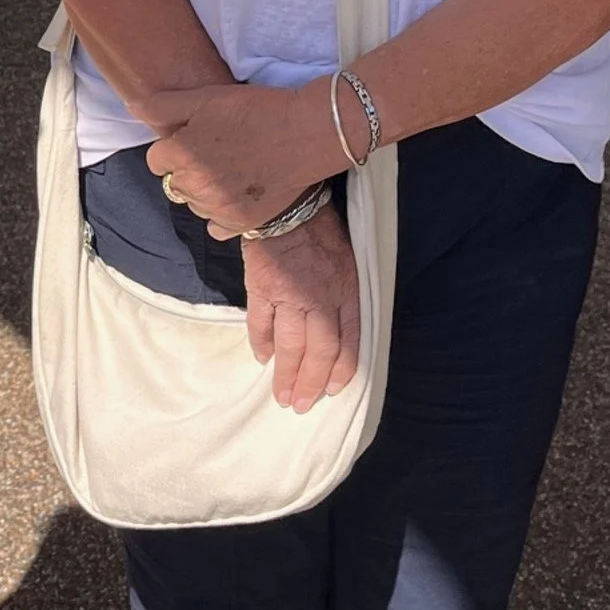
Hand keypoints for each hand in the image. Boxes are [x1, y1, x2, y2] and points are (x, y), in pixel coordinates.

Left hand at [145, 82, 331, 238]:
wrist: (307, 132)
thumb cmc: (256, 110)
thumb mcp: (206, 97)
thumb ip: (164, 106)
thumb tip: (132, 108)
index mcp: (179, 155)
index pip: (156, 160)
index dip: (175, 147)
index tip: (196, 138)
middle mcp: (193, 186)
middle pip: (173, 183)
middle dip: (187, 170)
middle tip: (218, 151)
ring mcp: (216, 208)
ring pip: (193, 205)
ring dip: (204, 192)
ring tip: (232, 170)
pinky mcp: (240, 223)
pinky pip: (215, 227)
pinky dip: (221, 215)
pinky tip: (238, 194)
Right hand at [243, 208, 359, 412]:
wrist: (285, 203)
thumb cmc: (322, 229)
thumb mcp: (349, 260)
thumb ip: (346, 294)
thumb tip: (339, 330)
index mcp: (346, 290)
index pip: (348, 340)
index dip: (341, 369)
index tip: (333, 390)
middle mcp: (320, 298)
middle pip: (318, 350)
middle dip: (311, 382)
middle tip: (302, 406)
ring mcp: (289, 295)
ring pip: (290, 345)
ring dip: (286, 374)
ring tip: (283, 396)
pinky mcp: (261, 288)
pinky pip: (260, 323)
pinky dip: (261, 344)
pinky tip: (263, 359)